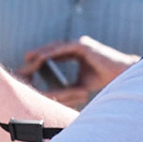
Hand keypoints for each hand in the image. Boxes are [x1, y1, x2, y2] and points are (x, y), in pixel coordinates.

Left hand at [18, 35, 138, 107]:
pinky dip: (53, 52)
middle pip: (54, 47)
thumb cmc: (100, 80)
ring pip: (57, 46)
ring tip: (29, 56)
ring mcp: (81, 44)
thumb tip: (52, 97)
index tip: (31, 63)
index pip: (57, 53)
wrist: (117, 75)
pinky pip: (65, 47)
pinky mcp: (84, 46)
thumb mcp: (79, 85)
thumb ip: (66, 87)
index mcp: (77, 53)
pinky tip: (42, 57)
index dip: (44, 57)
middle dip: (40, 52)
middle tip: (25, 57)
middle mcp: (78, 46)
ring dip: (43, 50)